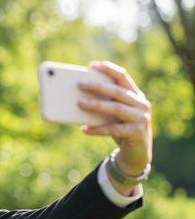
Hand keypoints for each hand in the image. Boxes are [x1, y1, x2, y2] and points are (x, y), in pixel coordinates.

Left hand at [77, 61, 151, 189]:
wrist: (137, 153)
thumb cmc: (121, 128)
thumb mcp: (113, 114)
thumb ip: (103, 104)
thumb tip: (76, 97)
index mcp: (135, 94)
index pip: (122, 76)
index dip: (107, 69)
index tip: (90, 66)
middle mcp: (140, 104)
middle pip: (117, 91)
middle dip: (98, 86)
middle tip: (80, 84)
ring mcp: (141, 118)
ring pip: (115, 108)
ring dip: (96, 105)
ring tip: (79, 103)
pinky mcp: (136, 133)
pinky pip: (113, 129)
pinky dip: (97, 129)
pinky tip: (84, 129)